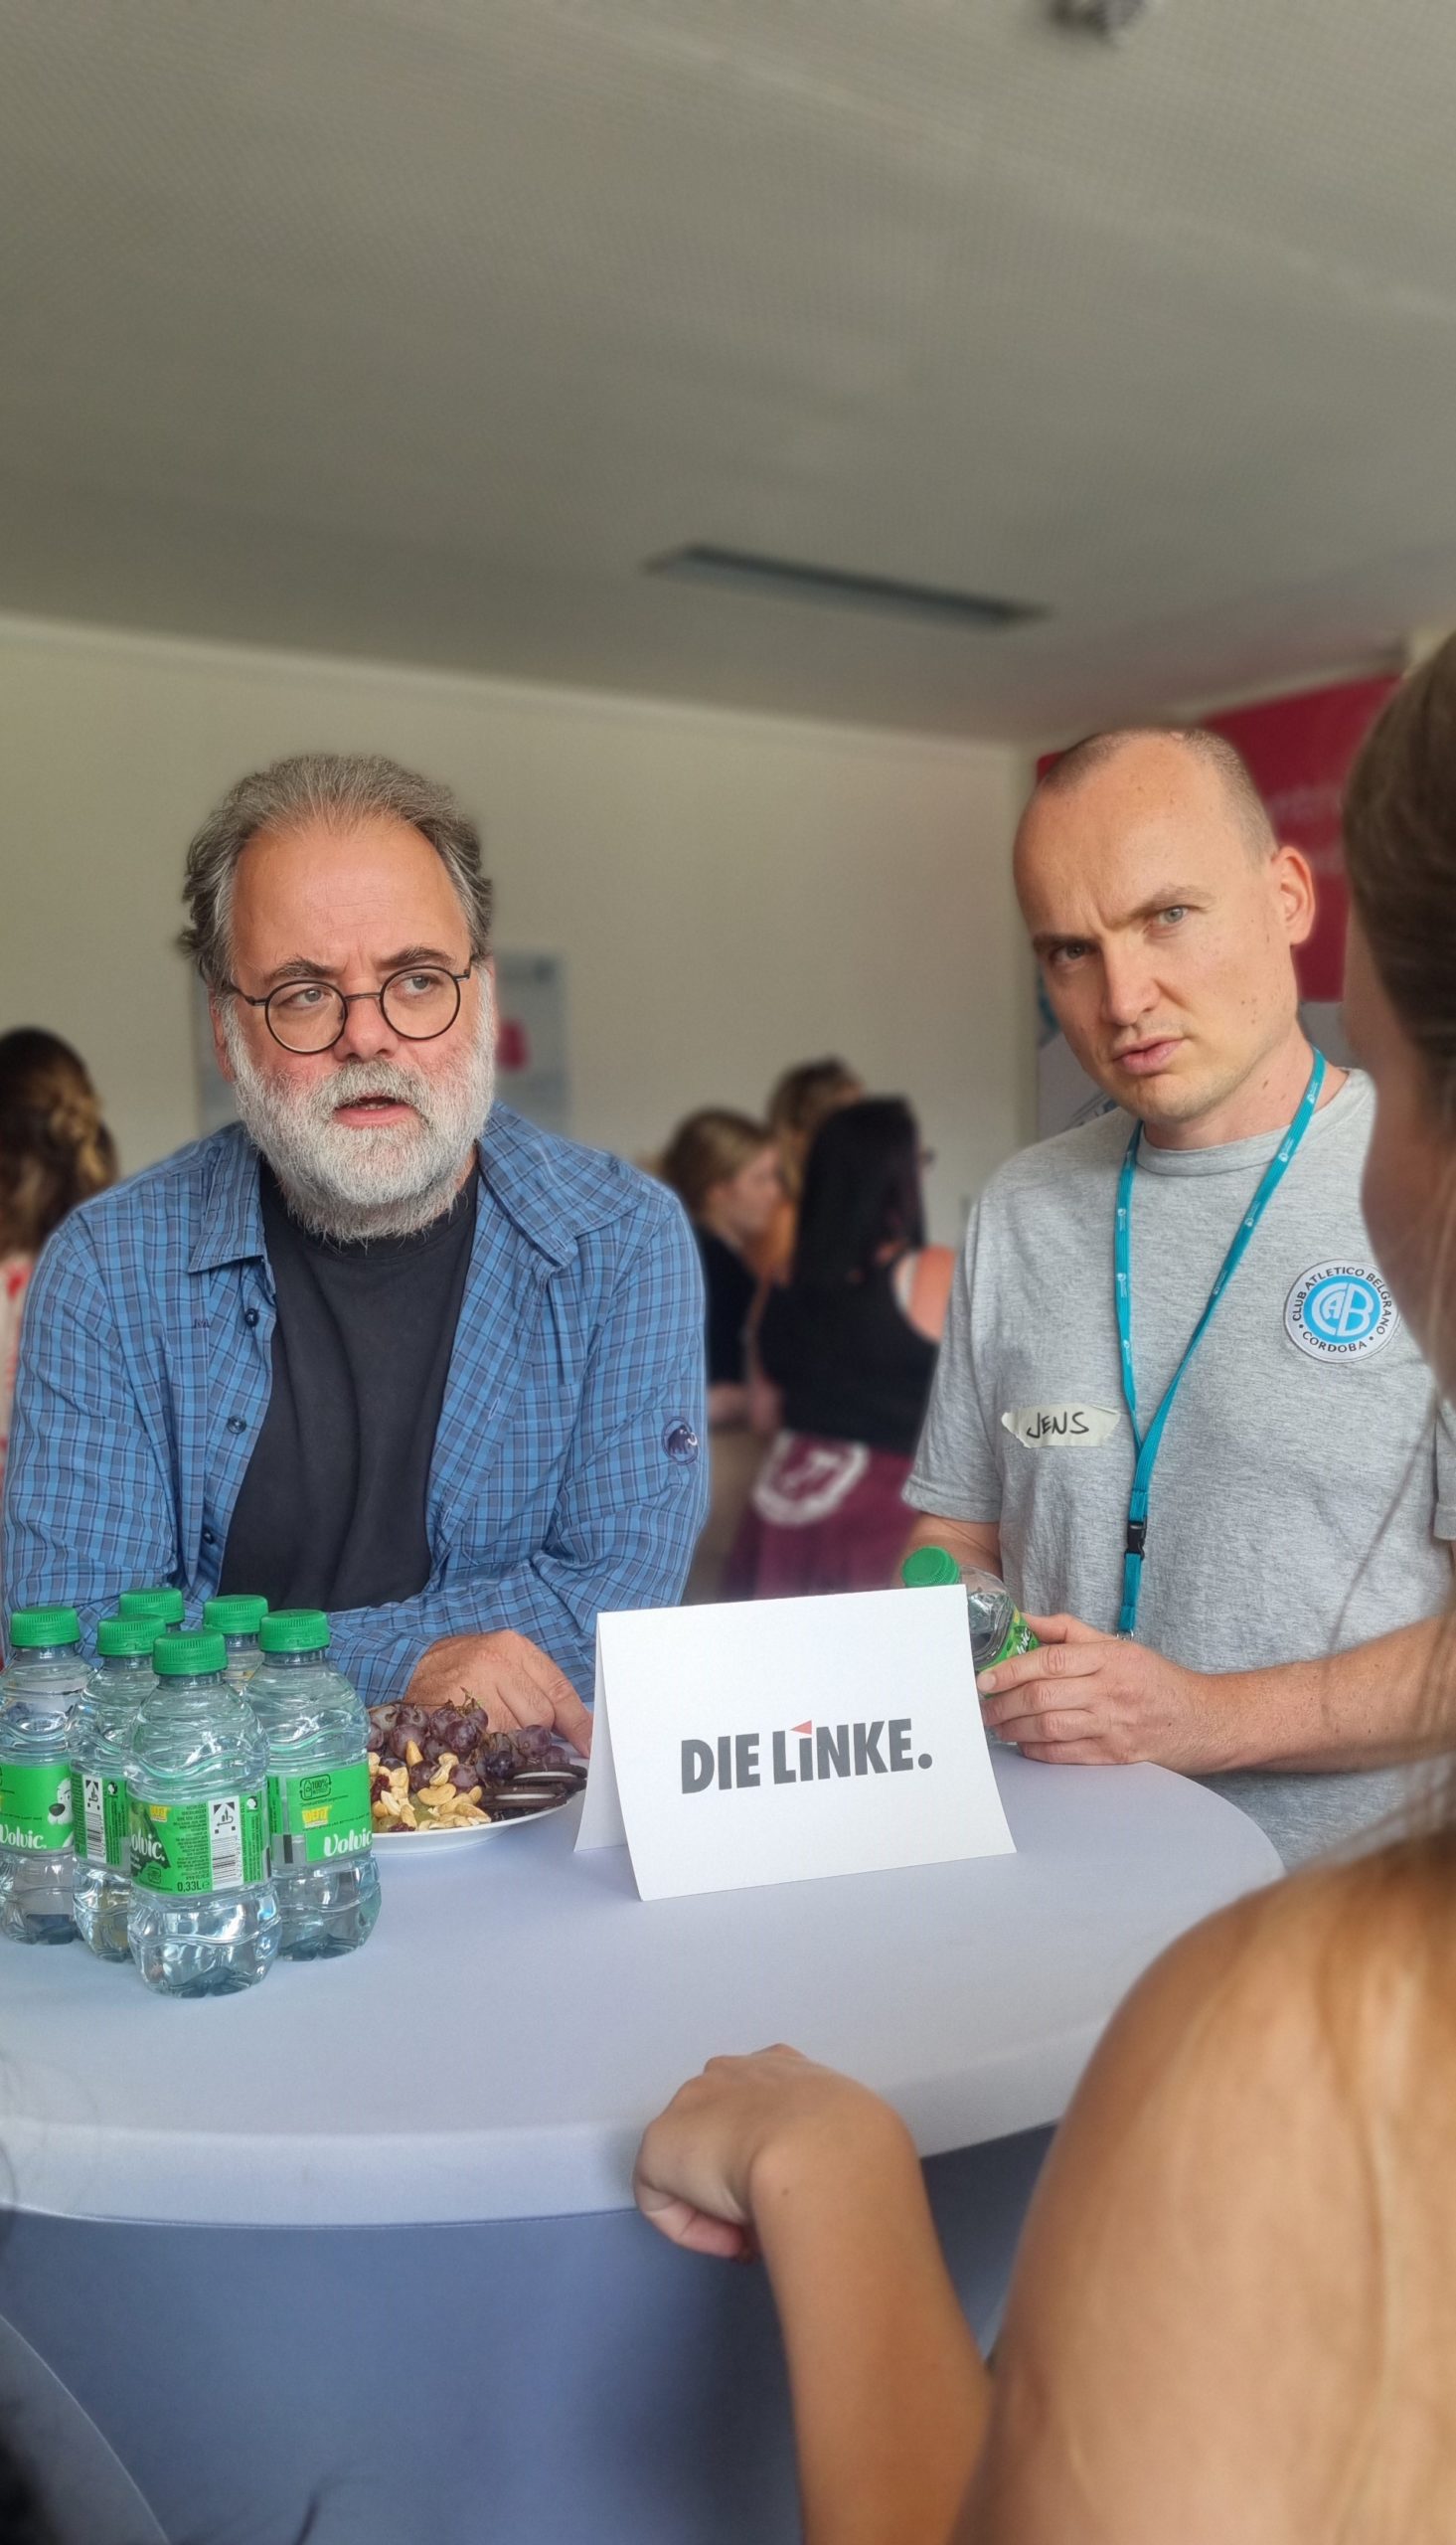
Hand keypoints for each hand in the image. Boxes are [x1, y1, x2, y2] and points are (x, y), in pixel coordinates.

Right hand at [406, 1629, 592, 1755]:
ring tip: (485, 1728)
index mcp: (512, 1646)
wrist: (406, 1682)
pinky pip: (488, 1744)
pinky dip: (487, 1750)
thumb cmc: (459, 1677)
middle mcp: (495, 1659)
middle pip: (541, 1714)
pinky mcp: (454, 1710)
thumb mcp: (500, 1668)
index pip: (558, 1688)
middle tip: (509, 1729)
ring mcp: (473, 1684)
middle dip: (533, 1731)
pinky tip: (475, 1739)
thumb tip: (575, 1729)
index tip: (589, 1743)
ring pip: (516, 1732)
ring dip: (508, 1742)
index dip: (577, 1721)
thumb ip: (534, 1690)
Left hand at [634, 2047, 907, 2261]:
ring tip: (754, 2234)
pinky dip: (694, 2230)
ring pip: (695, 2166)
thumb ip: (833, 2152)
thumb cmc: (851, 2145)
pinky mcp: (659, 2146)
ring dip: (721, 2204)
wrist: (816, 2153)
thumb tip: (829, 2189)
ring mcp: (691, 2105)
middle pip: (726, 2132)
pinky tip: (729, 2239)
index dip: (778, 2156)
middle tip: (772, 2217)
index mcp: (783, 2069)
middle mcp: (732, 2074)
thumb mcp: (857, 2139)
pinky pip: (665, 2201)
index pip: (768, 2107)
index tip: (798, 2194)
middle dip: (743, 2177)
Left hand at [977, 1613, 1223, 1769]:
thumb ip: (1069, 1632)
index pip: (1051, 1660)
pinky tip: (1024, 1743)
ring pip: (1050, 1728)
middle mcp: (1110, 1692)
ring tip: (997, 1724)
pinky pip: (1066, 1755)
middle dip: (1005, 1703)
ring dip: (1015, 1728)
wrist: (1202, 1720)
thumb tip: (1025, 1620)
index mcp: (1110, 1659)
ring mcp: (1113, 1726)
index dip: (1012, 1668)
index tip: (987, 1676)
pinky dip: (1038, 1750)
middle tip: (984, 1706)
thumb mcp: (1118, 1646)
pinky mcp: (1114, 1756)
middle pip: (1045, 1696)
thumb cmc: (1156, 1680)